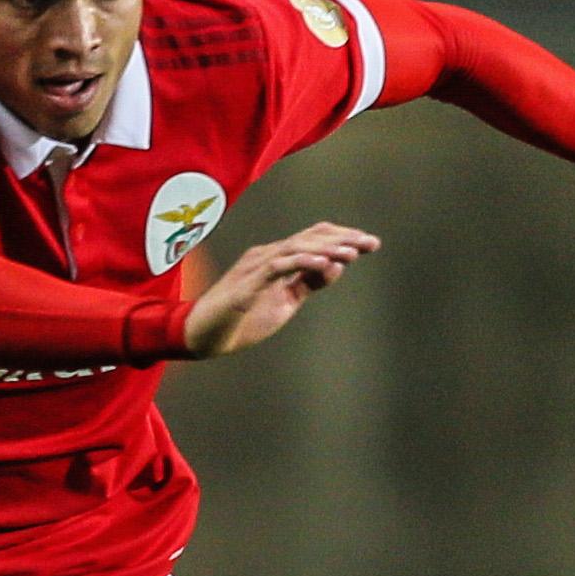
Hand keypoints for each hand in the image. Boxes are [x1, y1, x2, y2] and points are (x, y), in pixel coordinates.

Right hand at [182, 223, 378, 358]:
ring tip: (353, 252)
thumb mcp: (283, 303)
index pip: (313, 239)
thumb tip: (336, 266)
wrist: (202, 337)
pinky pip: (277, 266)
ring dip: (327, 249)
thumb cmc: (239, 321)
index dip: (342, 238)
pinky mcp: (246, 284)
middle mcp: (266, 256)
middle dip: (343, 239)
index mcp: (275, 260)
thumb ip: (307, 284)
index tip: (370, 244)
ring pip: (296, 247)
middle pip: (309, 238)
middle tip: (371, 243)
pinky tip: (322, 261)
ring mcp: (254, 268)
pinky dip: (301, 261)